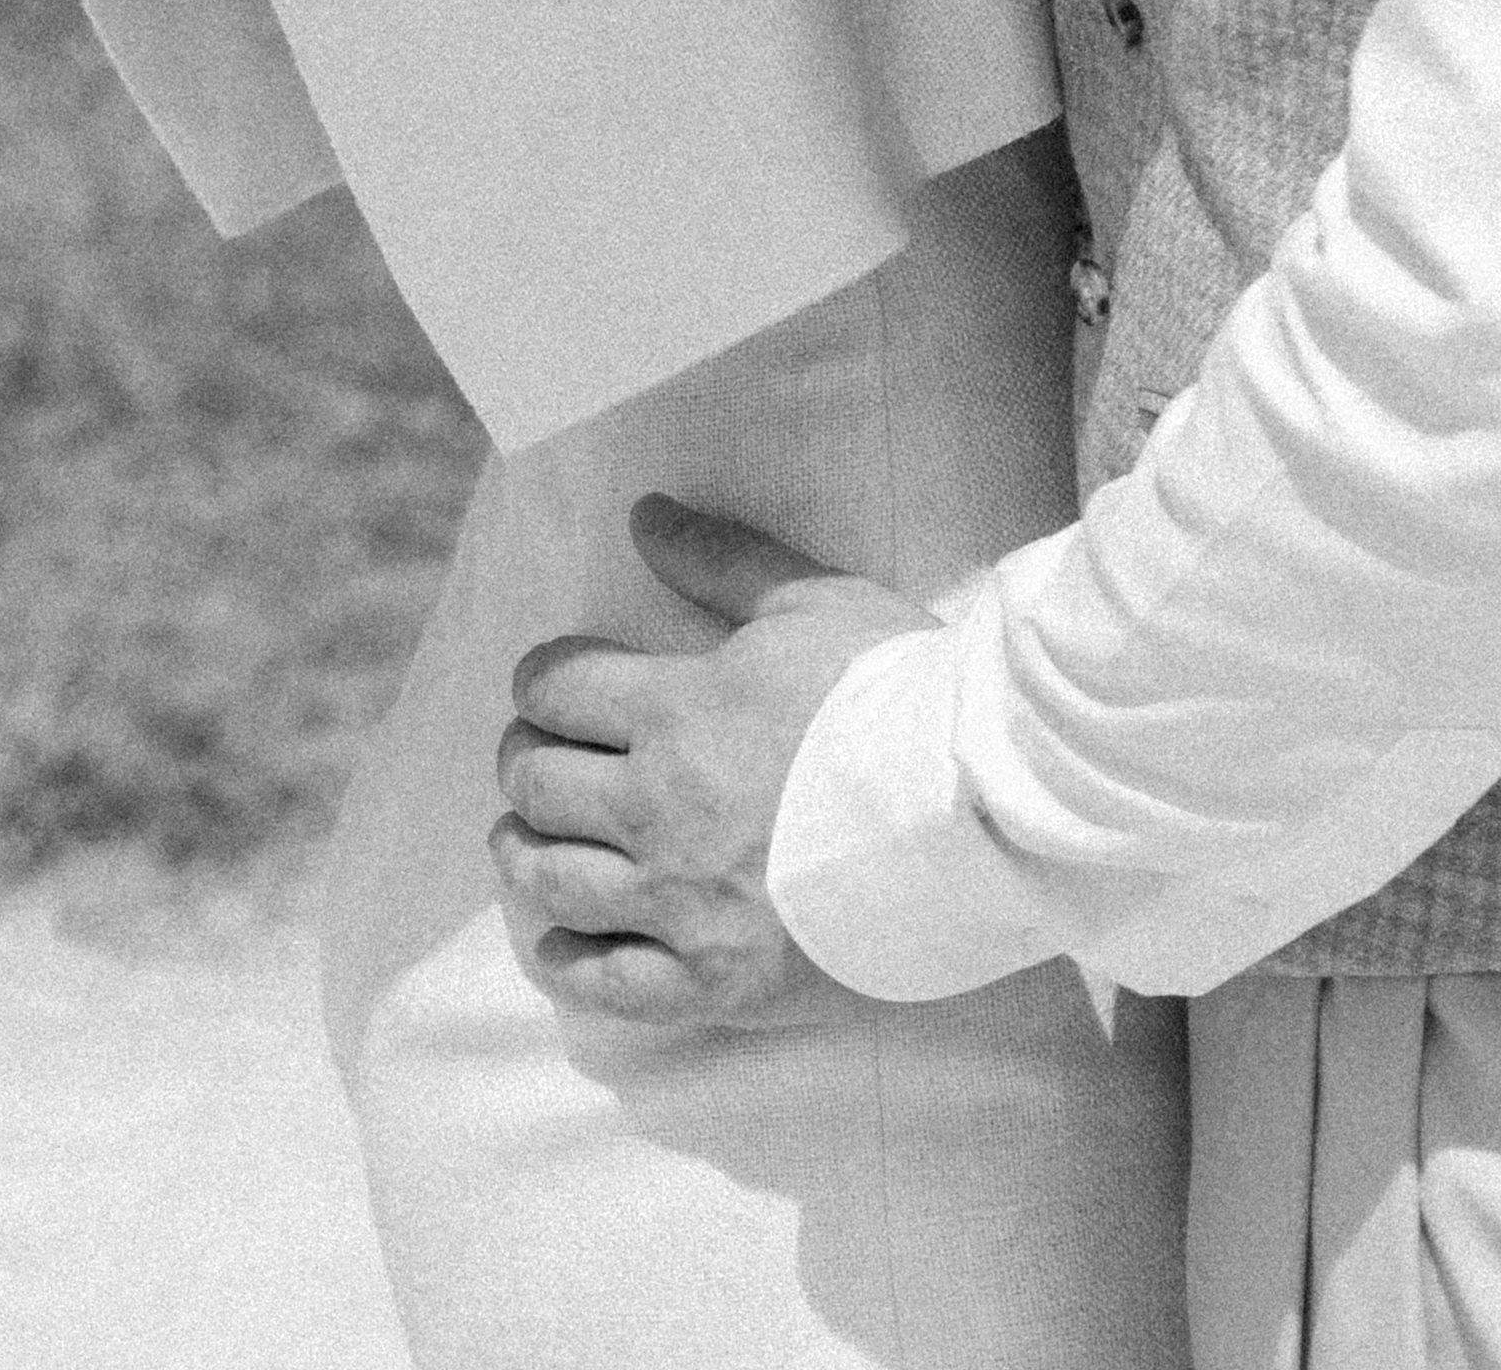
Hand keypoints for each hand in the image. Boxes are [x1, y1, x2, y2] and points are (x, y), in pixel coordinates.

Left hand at [488, 498, 926, 1030]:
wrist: (975, 815)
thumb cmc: (898, 697)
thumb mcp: (812, 600)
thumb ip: (719, 559)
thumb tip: (643, 515)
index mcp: (675, 711)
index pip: (555, 688)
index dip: (543, 681)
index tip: (553, 686)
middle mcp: (657, 808)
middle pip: (538, 783)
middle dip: (525, 761)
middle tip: (537, 757)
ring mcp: (680, 901)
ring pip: (553, 880)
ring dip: (525, 853)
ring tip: (527, 840)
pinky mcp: (714, 980)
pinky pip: (607, 984)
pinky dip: (568, 961)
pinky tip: (560, 943)